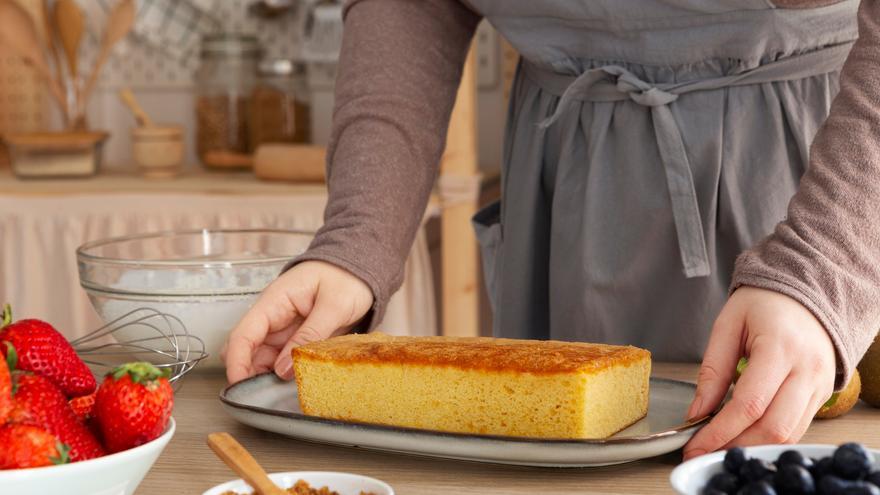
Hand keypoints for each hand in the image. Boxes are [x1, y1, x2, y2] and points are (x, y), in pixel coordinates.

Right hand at [222, 260, 373, 383]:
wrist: (359, 269)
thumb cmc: (346, 278)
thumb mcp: (334, 305)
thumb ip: (310, 335)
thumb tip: (283, 369)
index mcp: (274, 301)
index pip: (243, 334)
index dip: (236, 362)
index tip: (239, 386)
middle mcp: (272, 316)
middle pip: (247, 350)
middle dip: (247, 373)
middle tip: (261, 397)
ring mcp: (283, 329)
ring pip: (262, 359)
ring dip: (265, 376)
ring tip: (278, 394)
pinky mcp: (295, 338)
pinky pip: (281, 360)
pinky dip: (282, 373)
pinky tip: (292, 384)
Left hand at [683, 286, 835, 459]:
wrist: (805, 293)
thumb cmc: (763, 304)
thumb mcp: (727, 326)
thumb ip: (712, 370)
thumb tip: (697, 412)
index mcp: (781, 348)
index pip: (749, 404)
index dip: (719, 432)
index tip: (694, 446)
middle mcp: (807, 371)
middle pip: (773, 427)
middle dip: (735, 447)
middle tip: (703, 454)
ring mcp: (820, 385)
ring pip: (788, 434)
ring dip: (751, 447)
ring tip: (719, 449)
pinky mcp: (823, 394)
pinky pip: (797, 428)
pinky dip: (768, 438)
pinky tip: (743, 437)